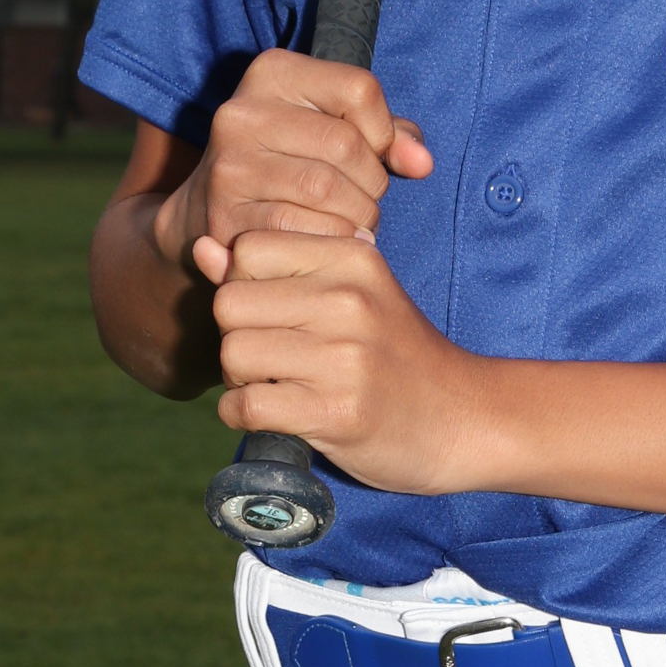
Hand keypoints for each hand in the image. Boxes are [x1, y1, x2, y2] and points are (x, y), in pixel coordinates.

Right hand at [153, 50, 431, 283]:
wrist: (208, 211)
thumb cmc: (290, 161)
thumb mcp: (334, 127)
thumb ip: (389, 135)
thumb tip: (422, 163)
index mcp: (272, 72)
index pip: (359, 89)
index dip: (382, 130)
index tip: (372, 152)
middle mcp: (242, 112)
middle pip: (346, 144)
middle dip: (372, 181)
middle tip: (365, 198)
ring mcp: (229, 165)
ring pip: (328, 191)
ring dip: (357, 216)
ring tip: (351, 221)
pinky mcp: (224, 215)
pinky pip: (302, 231)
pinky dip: (330, 241)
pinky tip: (328, 241)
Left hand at [205, 230, 493, 496]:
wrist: (463, 418)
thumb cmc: (395, 354)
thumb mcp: (348, 294)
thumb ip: (273, 270)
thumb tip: (202, 248)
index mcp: (352, 256)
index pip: (247, 248)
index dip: (245, 283)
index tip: (274, 312)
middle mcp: (348, 298)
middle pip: (230, 303)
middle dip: (236, 335)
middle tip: (272, 357)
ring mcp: (345, 356)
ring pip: (233, 354)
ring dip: (240, 379)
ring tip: (278, 384)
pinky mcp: (337, 411)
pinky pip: (247, 405)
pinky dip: (244, 416)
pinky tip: (275, 414)